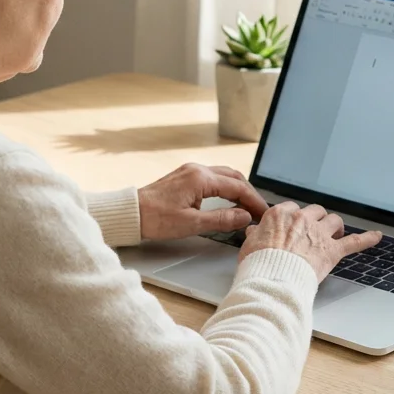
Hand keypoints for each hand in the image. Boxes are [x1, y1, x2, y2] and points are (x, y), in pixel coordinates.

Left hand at [138, 163, 269, 240]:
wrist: (131, 214)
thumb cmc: (155, 219)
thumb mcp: (192, 224)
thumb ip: (222, 219)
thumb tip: (244, 217)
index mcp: (200, 178)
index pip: (238, 187)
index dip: (254, 201)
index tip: (263, 214)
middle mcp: (197, 170)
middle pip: (234, 177)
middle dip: (249, 194)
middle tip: (259, 211)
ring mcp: (190, 171)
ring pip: (224, 176)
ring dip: (238, 189)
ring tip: (247, 207)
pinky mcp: (185, 177)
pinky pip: (213, 178)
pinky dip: (226, 188)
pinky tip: (229, 200)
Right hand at [241, 202, 381, 281]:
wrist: (272, 279)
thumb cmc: (259, 264)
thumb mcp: (250, 245)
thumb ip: (256, 235)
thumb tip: (254, 231)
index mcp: (281, 215)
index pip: (292, 209)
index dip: (294, 219)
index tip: (294, 226)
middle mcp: (302, 219)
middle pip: (315, 211)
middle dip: (316, 220)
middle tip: (314, 231)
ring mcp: (319, 234)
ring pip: (334, 220)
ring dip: (335, 227)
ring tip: (335, 234)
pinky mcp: (332, 251)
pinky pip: (354, 242)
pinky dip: (367, 239)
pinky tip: (376, 236)